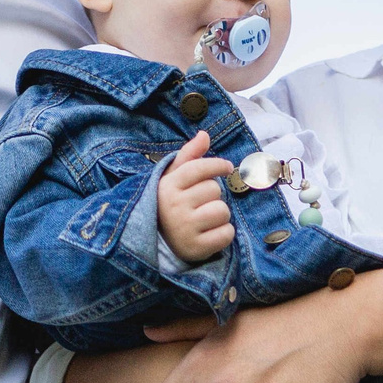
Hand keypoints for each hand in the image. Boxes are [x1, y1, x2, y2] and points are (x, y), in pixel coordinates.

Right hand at [156, 131, 235, 263]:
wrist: (155, 241)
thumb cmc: (171, 203)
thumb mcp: (173, 178)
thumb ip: (189, 155)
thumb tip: (204, 134)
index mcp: (168, 185)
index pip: (199, 168)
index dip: (218, 165)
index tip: (227, 168)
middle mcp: (174, 206)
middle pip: (214, 190)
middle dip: (213, 195)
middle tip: (200, 203)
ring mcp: (184, 228)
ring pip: (222, 211)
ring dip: (219, 214)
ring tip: (204, 219)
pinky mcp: (196, 248)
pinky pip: (226, 233)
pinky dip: (223, 233)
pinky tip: (209, 234)